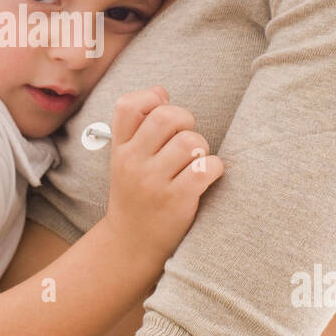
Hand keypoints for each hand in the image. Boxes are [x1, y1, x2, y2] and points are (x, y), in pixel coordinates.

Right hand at [103, 86, 222, 264]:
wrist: (130, 244)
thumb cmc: (135, 195)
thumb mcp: (126, 159)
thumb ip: (140, 124)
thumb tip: (161, 90)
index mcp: (120, 148)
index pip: (128, 105)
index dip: (151, 99)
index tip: (162, 113)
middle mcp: (133, 162)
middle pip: (166, 116)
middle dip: (186, 121)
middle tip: (186, 139)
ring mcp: (153, 182)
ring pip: (191, 141)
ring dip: (201, 149)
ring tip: (195, 162)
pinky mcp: (176, 200)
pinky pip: (206, 167)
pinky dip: (214, 168)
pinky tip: (206, 177)